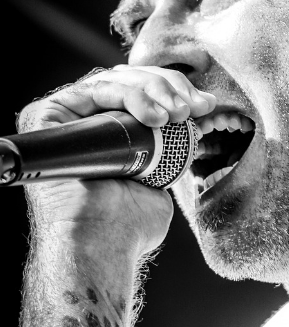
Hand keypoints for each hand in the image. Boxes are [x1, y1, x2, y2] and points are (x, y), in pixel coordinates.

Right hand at [18, 66, 216, 262]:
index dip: (174, 90)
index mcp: (105, 133)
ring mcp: (62, 118)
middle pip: (128, 80)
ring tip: (178, 115)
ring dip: (155, 90)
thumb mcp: (159, 177)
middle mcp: (80, 122)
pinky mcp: (46, 117)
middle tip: (193, 108)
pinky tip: (156, 118)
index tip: (205, 104)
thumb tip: (191, 126)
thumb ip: (167, 150)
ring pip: (114, 80)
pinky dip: (130, 95)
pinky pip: (94, 89)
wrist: (103, 246)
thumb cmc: (127, 226)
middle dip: (169, 87)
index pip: (139, 91)